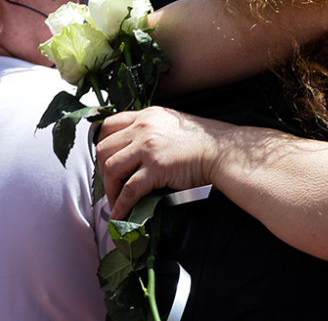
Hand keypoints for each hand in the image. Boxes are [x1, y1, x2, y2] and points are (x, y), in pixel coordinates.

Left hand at [96, 107, 222, 218]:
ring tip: (115, 200)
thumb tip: (133, 150)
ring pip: (111, 168)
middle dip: (101, 170)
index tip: (104, 159)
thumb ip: (152, 129)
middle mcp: (144, 127)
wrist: (224, 151)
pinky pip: (129, 190)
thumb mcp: (173, 124)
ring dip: (109, 188)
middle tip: (110, 183)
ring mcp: (148, 147)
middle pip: (103, 148)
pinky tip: (121, 214)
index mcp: (148, 115)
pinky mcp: (156, 168)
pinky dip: (121, 205)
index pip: (109, 125)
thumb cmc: (204, 141)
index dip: (102, 144)